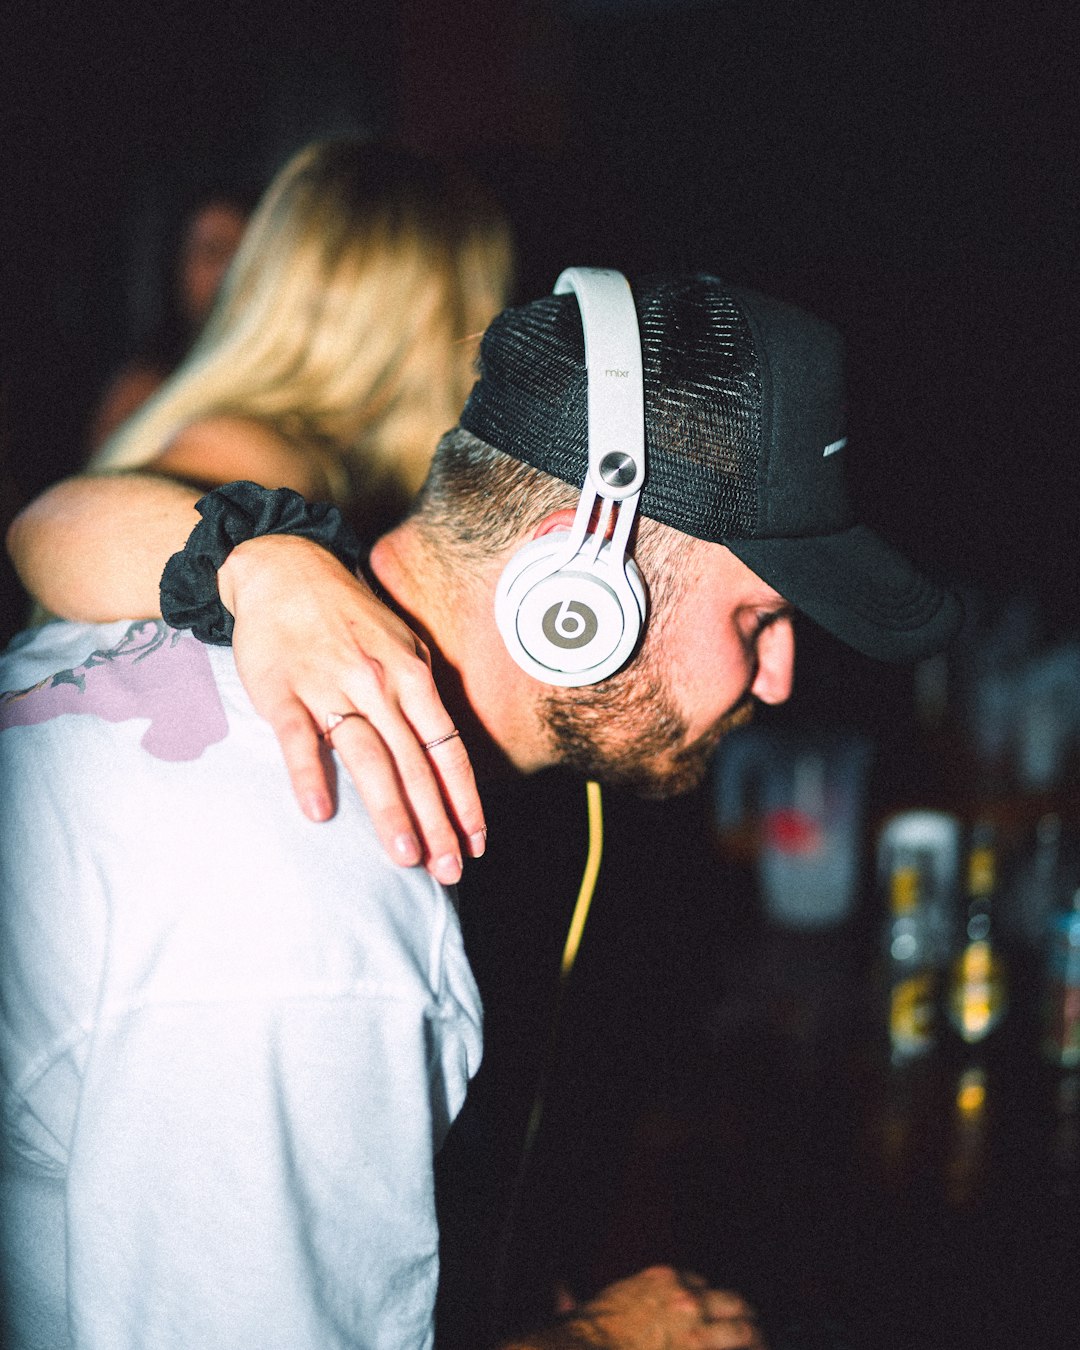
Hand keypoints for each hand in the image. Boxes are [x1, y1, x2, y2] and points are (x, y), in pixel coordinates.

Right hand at [218, 533, 485, 883]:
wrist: (285, 567)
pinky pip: (299, 739)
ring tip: (404, 857)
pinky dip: (310, 774)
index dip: (464, 797)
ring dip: (389, 810)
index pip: (447, 748)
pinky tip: (319, 813)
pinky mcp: (281, 690)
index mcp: (412, 675)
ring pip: (367, 756)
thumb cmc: (349, 617)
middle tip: (448, 870)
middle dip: (435, 821)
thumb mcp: (401, 645)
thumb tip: (445, 755)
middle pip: (414, 762)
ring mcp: (330, 685)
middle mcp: (378, 683)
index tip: (478, 842)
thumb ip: (420, 698)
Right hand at [506, 1267, 763, 1349]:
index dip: (708, 1299)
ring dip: (753, 1337)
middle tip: (751, 1327)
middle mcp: (685, 1296)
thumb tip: (559, 1289)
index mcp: (661, 1280)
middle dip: (741, 1313)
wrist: (587, 1347)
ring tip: (761, 1343)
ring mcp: (697, 1326)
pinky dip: (748, 1349)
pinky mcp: (700, 1349)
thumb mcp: (591, 1305)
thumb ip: (580, 1295)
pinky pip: (736, 1348)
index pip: (698, 1282)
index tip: (712, 1310)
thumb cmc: (586, 1332)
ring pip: (742, 1326)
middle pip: (729, 1298)